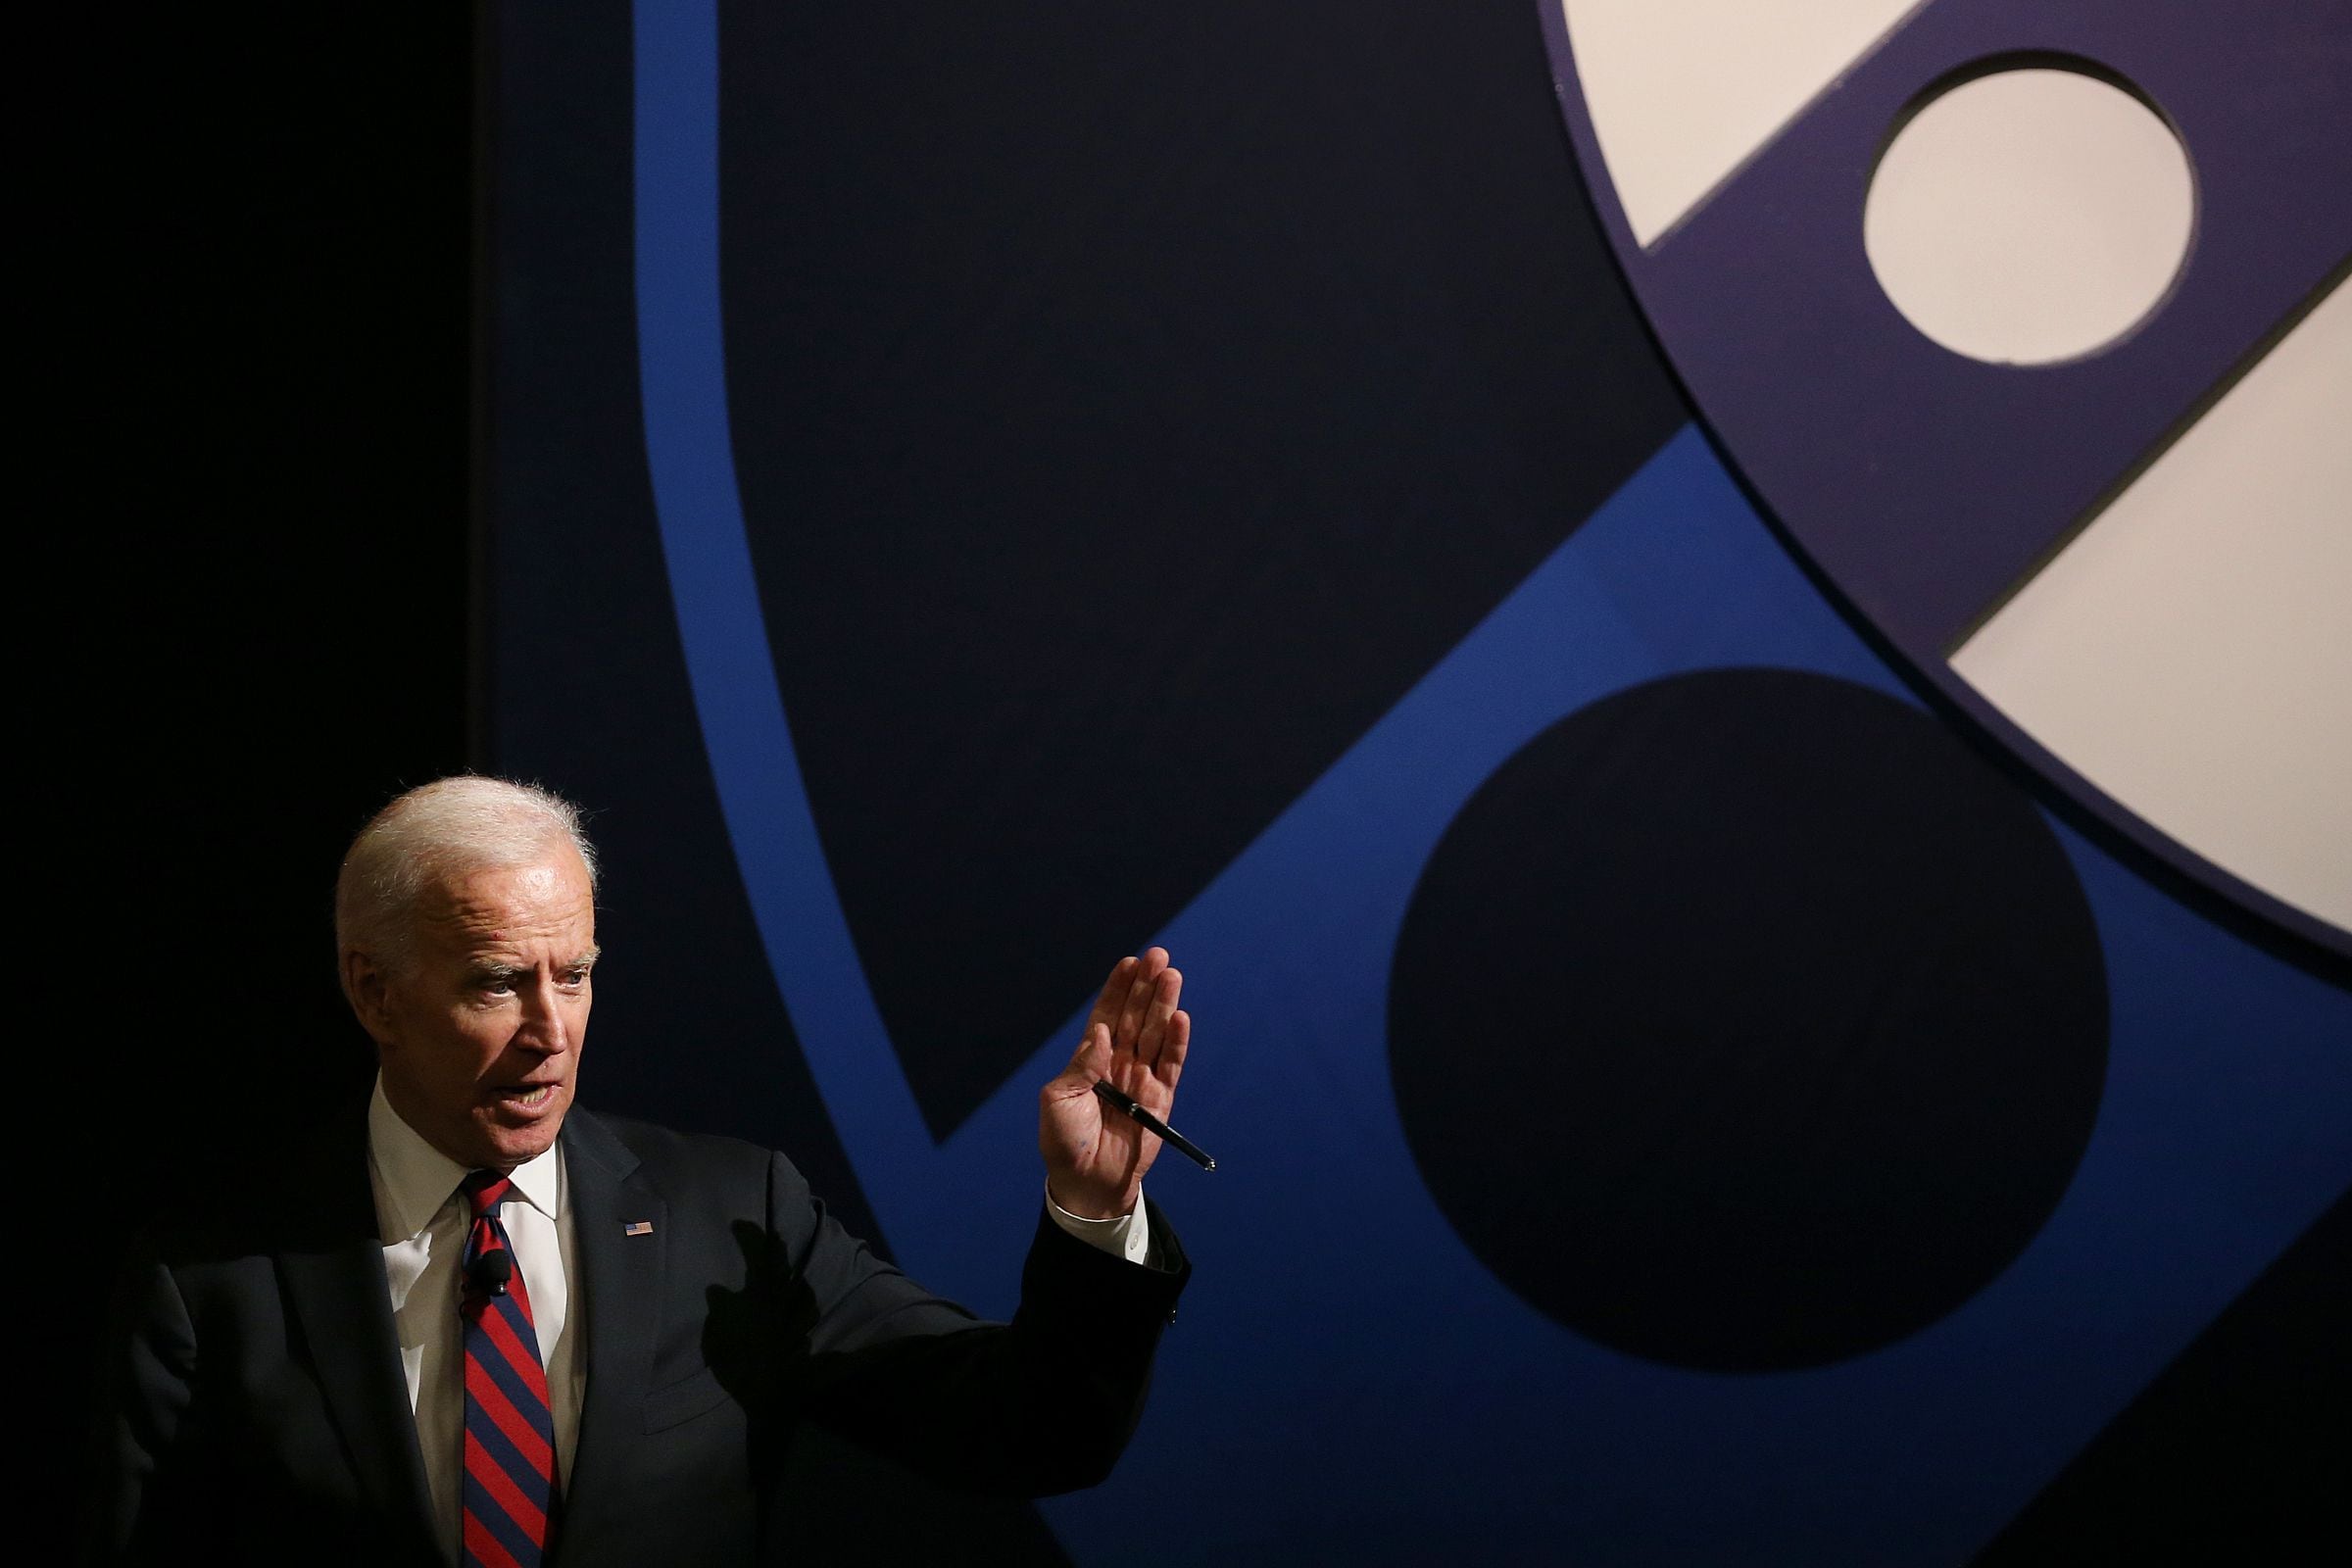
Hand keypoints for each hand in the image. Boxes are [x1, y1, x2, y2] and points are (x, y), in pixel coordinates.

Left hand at [1039, 948, 1189, 1219]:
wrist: (1087, 1184)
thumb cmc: (1064, 1142)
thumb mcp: (1058, 1101)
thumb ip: (1081, 1066)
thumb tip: (1102, 1034)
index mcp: (1091, 1059)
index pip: (1107, 1015)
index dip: (1118, 988)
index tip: (1128, 961)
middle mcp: (1118, 1062)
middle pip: (1136, 1016)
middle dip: (1146, 986)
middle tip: (1158, 956)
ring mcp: (1141, 1078)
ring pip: (1155, 1033)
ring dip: (1164, 1004)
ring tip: (1171, 976)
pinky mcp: (1160, 1099)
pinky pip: (1171, 1065)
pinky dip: (1176, 1042)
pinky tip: (1180, 1017)